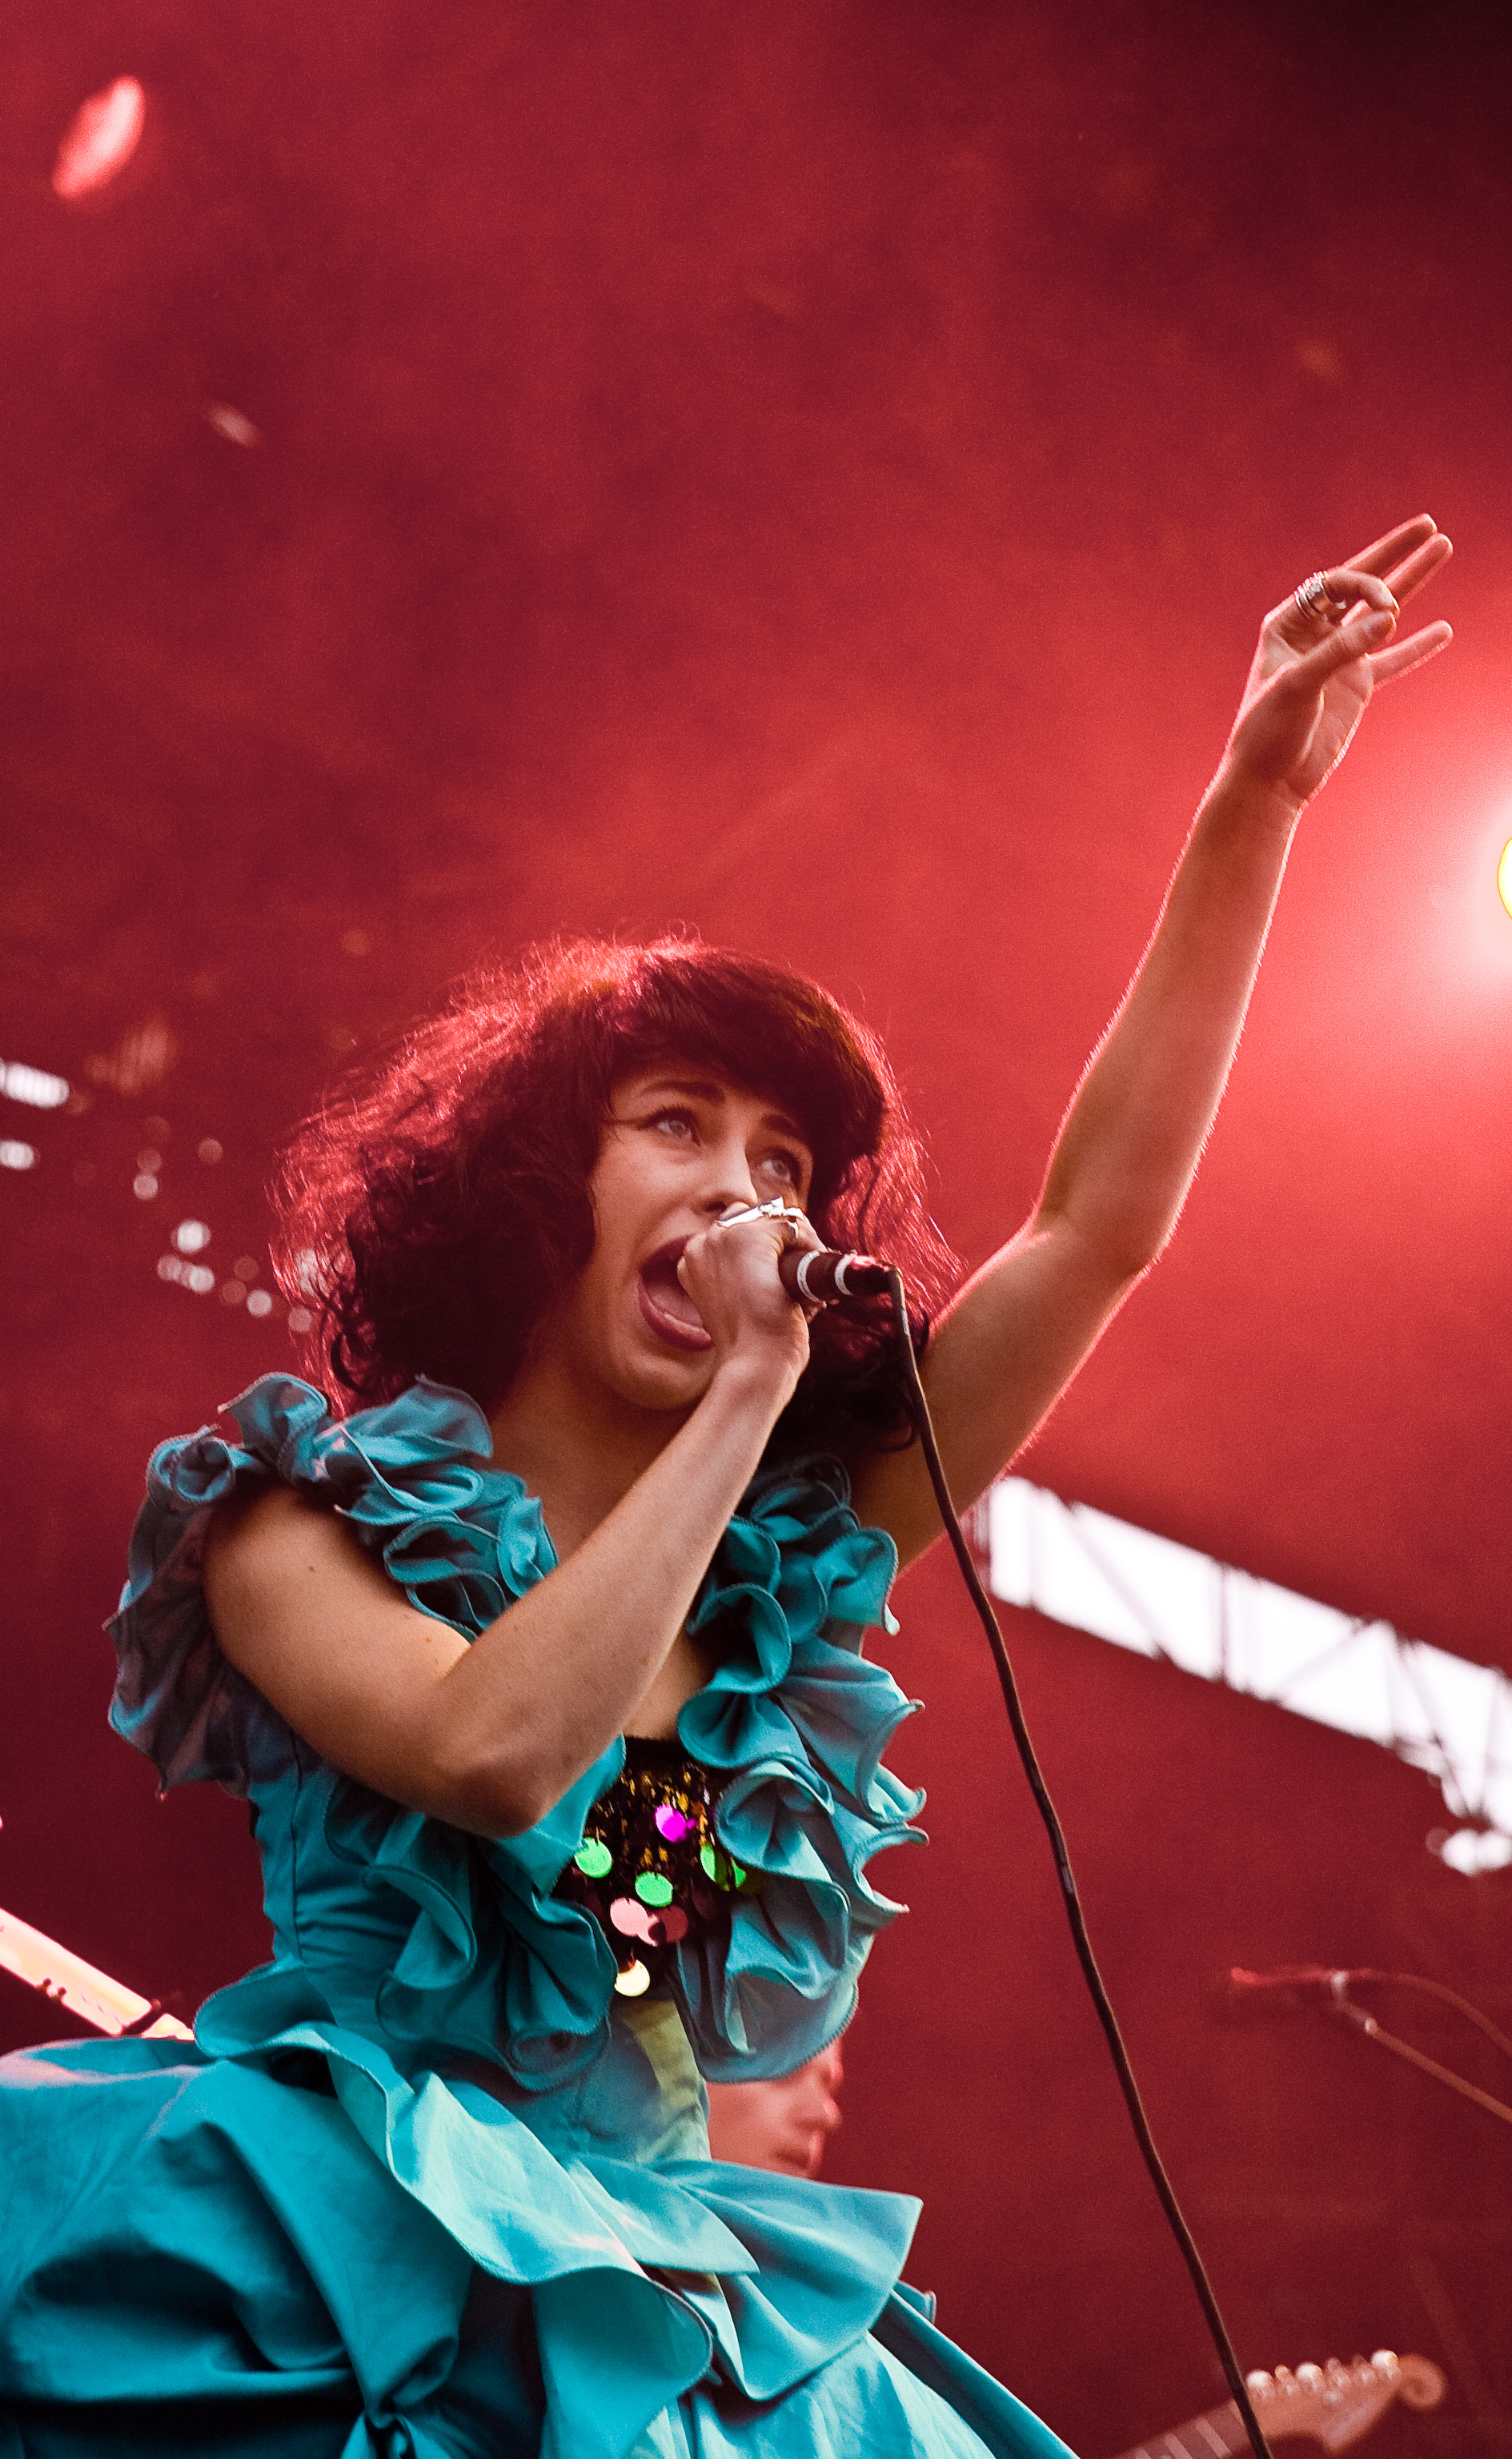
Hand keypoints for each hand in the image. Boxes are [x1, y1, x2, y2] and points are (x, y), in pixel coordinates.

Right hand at [676, 1202, 824, 1379]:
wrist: (755, 1362)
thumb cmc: (752, 1344)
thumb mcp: (740, 1303)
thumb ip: (747, 1276)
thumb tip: (782, 1261)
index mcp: (692, 1260)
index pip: (736, 1229)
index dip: (768, 1248)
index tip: (786, 1272)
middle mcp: (701, 1243)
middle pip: (754, 1217)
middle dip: (784, 1240)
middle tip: (804, 1268)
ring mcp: (721, 1237)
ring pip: (775, 1218)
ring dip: (799, 1242)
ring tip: (810, 1277)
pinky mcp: (748, 1237)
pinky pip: (791, 1224)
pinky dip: (810, 1244)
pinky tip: (814, 1272)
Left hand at [1224, 514, 1452, 816]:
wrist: (1269, 782)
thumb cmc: (1266, 732)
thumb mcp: (1297, 687)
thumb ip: (1341, 651)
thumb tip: (1389, 618)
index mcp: (1288, 623)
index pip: (1334, 585)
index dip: (1365, 584)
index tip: (1388, 608)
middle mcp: (1314, 633)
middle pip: (1360, 584)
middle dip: (1394, 554)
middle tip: (1428, 525)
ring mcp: (1338, 657)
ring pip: (1382, 614)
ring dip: (1412, 583)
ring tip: (1442, 549)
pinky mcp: (1355, 685)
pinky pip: (1393, 659)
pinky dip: (1417, 646)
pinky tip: (1443, 630)